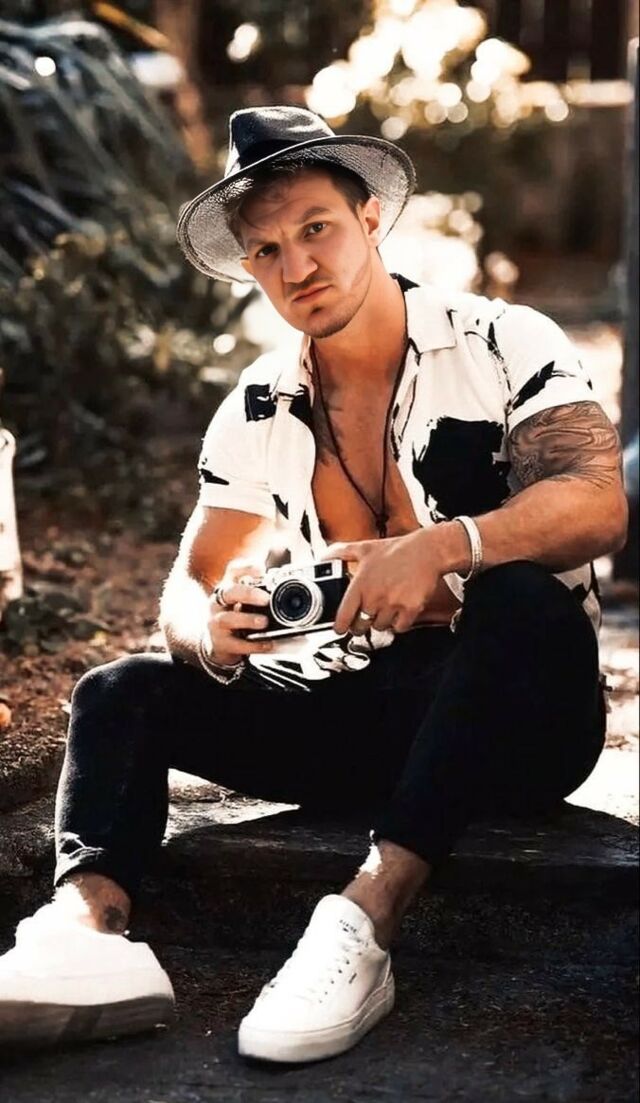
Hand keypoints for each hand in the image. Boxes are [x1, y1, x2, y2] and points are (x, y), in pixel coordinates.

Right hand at [205, 559, 273, 666]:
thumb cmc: (237, 616)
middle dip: (248, 594)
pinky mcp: (221, 642)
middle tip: (266, 599)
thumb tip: (287, 583)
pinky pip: (237, 644)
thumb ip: (260, 591)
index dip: (246, 567)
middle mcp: (219, 602)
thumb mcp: (243, 600)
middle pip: (230, 592)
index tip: (261, 568)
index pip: (233, 571)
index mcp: (228, 588)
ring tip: (264, 622)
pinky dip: (253, 644)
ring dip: (247, 620)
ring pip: (228, 619)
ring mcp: (217, 622)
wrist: (219, 643)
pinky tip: (267, 643)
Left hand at [324, 530, 442, 634]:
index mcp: (361, 583)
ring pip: (380, 627)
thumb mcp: (365, 548)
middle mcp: (375, 596)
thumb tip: (323, 556)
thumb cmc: (397, 550)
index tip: (339, 629)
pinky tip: (399, 612)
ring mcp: (392, 604)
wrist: (427, 551)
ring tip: (385, 609)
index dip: (340, 626)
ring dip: (381, 622)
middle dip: (361, 625)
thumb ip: (341, 552)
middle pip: (361, 626)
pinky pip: (399, 628)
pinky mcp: (410, 609)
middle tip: (364, 619)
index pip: (344, 614)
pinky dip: (399, 624)